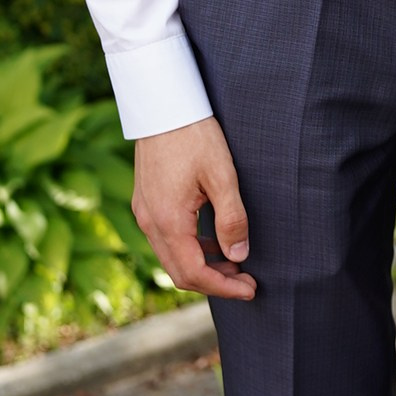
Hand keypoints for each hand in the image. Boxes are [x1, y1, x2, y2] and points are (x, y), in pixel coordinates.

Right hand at [133, 116, 254, 301]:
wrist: (162, 105)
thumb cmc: (194, 136)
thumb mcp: (222, 176)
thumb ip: (232, 219)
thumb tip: (239, 256)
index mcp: (168, 222)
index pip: (194, 273)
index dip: (224, 288)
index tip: (251, 289)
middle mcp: (149, 223)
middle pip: (180, 273)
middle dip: (214, 282)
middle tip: (246, 281)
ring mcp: (144, 213)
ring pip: (172, 258)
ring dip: (202, 266)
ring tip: (235, 262)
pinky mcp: (146, 203)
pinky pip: (167, 239)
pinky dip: (191, 249)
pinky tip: (214, 240)